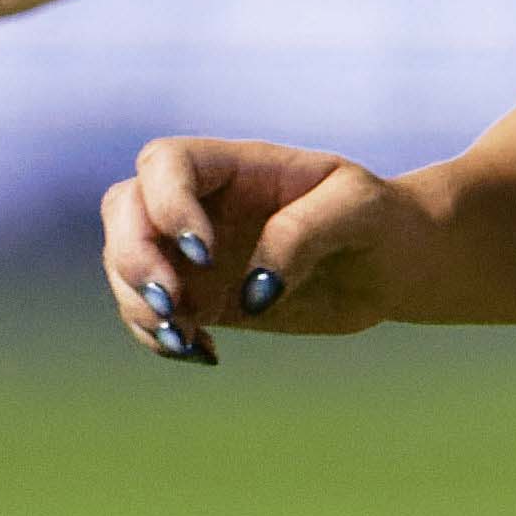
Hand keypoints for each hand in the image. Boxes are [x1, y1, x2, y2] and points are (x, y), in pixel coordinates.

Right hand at [97, 129, 427, 363]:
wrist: (392, 263)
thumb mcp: (357, 210)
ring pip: (126, 265)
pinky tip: (203, 352)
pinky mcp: (201, 297)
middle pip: (124, 210)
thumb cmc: (379, 219)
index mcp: (234, 165)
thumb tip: (252, 292)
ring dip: (138, 305)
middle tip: (171, 304)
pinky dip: (160, 337)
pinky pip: (152, 314)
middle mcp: (201, 202)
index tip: (205, 253)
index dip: (167, 205)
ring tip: (183, 339)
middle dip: (133, 257)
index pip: (165, 164)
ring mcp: (193, 250)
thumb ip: (303, 234)